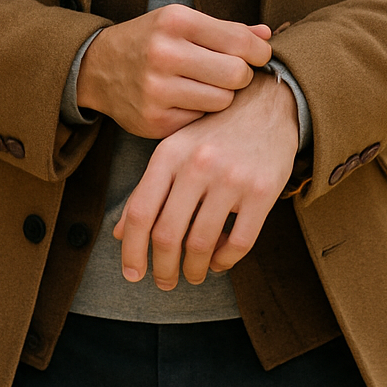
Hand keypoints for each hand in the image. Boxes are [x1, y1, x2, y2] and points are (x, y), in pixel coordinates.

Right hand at [77, 5, 271, 138]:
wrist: (97, 68)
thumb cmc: (150, 39)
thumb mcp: (182, 22)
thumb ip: (227, 30)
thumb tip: (267, 36)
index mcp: (176, 21)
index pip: (240, 42)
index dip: (258, 52)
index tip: (257, 56)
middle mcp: (164, 54)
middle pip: (236, 74)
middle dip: (240, 75)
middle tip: (230, 73)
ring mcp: (157, 90)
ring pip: (222, 101)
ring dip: (222, 96)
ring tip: (206, 85)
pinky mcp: (155, 121)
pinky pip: (201, 120)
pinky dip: (200, 112)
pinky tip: (187, 100)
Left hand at [113, 72, 298, 287]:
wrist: (266, 104)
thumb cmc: (213, 132)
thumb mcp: (175, 149)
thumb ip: (148, 189)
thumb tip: (119, 233)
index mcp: (169, 154)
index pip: (139, 212)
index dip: (131, 250)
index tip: (133, 274)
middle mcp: (197, 165)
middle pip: (168, 235)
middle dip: (163, 269)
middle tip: (165, 282)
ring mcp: (231, 178)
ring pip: (202, 244)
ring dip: (194, 269)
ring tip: (194, 273)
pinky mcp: (262, 191)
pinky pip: (239, 243)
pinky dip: (225, 261)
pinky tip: (220, 260)